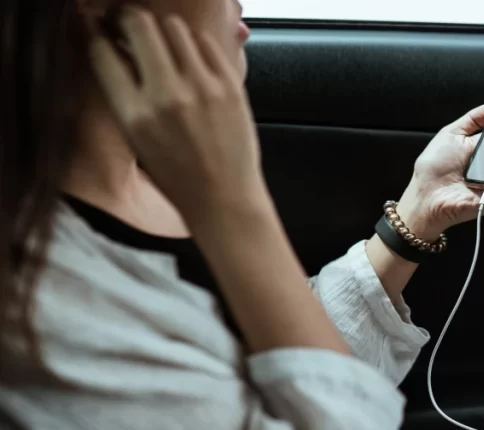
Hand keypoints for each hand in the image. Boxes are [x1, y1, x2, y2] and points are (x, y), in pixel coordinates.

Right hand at [88, 7, 271, 232]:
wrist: (224, 198)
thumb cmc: (177, 175)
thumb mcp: (135, 139)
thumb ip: (124, 93)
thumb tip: (115, 47)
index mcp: (135, 114)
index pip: (102, 51)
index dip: (94, 31)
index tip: (96, 27)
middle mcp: (167, 97)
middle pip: (139, 23)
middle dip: (127, 17)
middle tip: (127, 24)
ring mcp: (203, 88)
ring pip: (173, 26)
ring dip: (161, 28)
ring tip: (160, 41)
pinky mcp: (230, 87)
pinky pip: (205, 43)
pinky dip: (192, 42)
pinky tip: (188, 54)